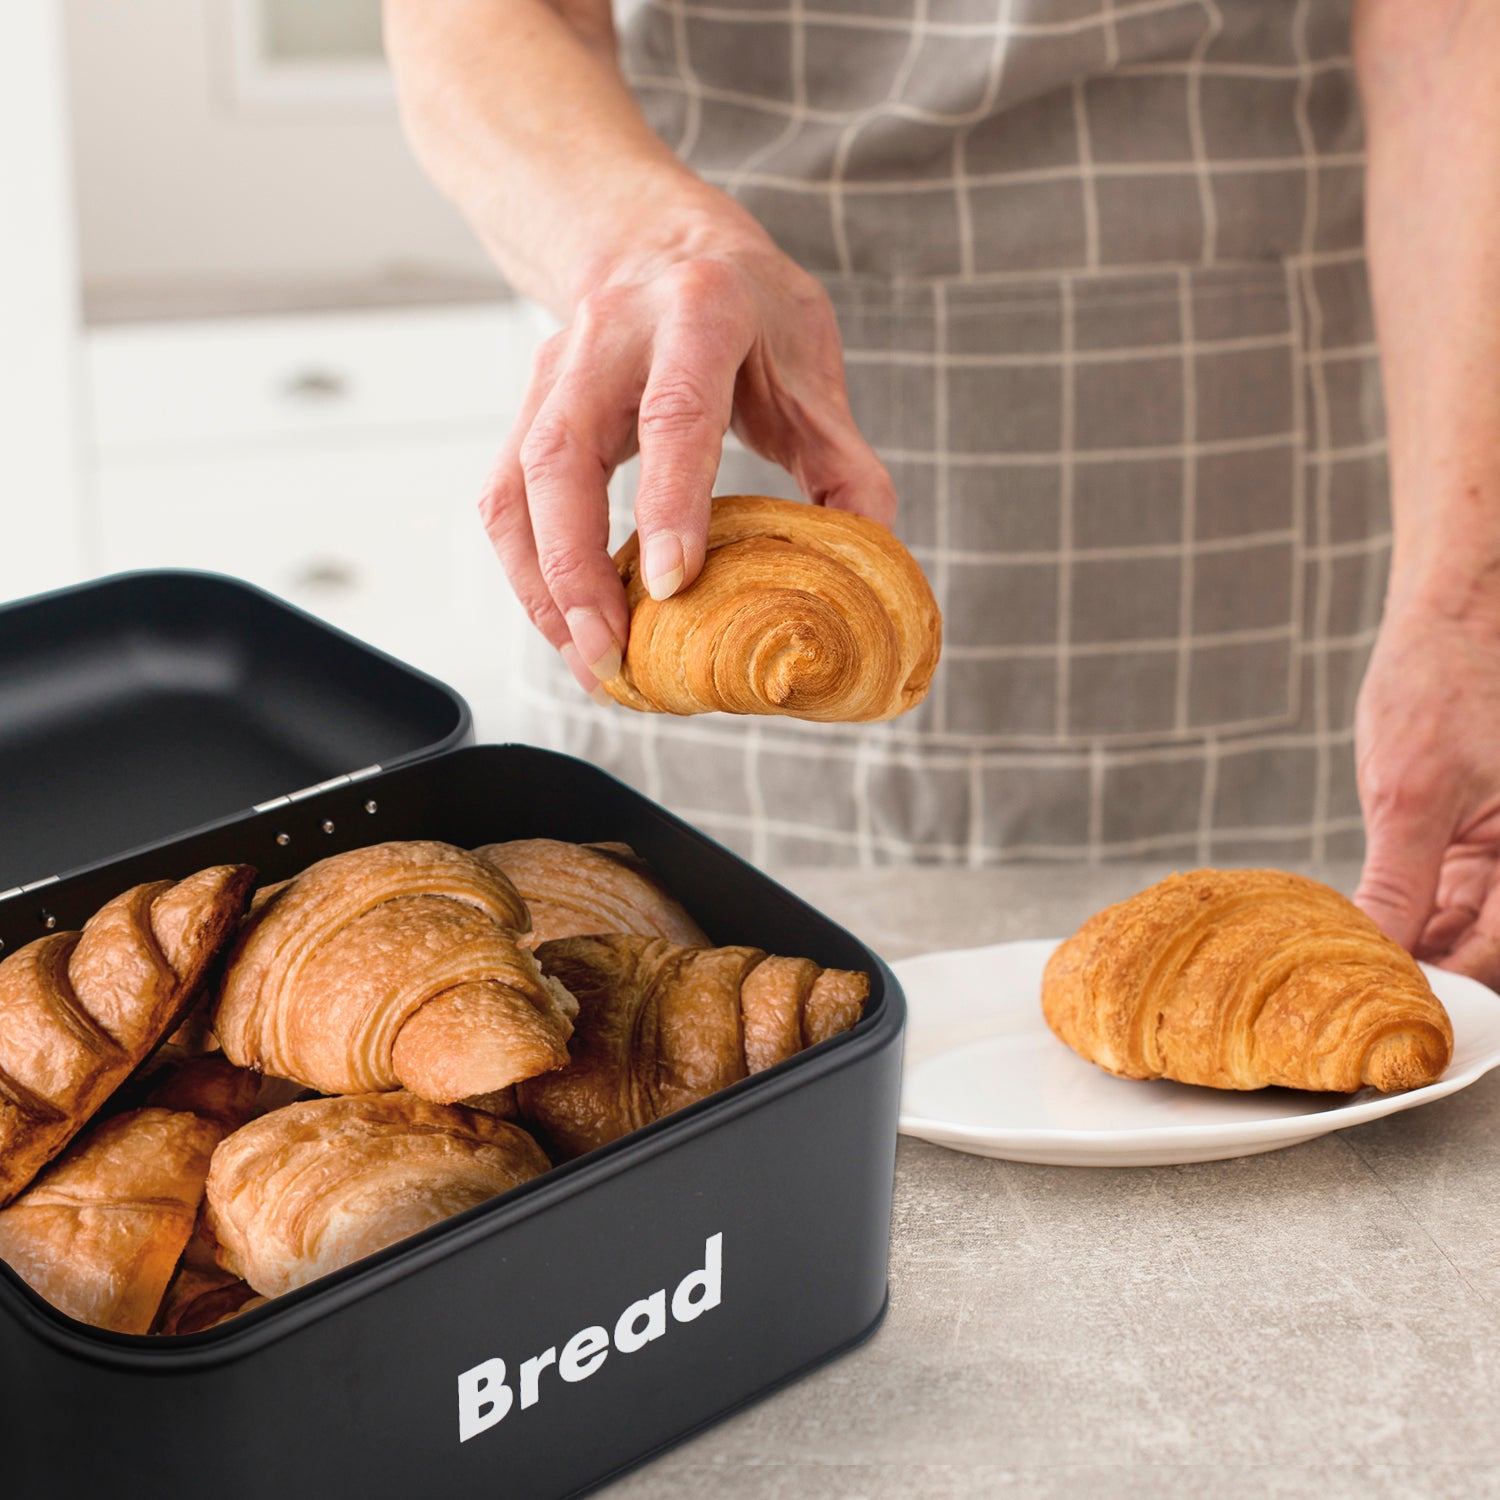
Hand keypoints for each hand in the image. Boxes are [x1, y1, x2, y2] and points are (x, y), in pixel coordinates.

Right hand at [478, 217, 896, 696]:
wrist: (656, 242)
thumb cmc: (744, 308)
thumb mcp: (809, 360)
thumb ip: (842, 455)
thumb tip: (871, 554)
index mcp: (698, 314)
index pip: (674, 413)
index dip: (669, 501)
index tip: (671, 584)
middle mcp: (608, 340)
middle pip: (562, 456)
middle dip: (575, 566)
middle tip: (611, 654)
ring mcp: (552, 376)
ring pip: (516, 487)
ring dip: (544, 587)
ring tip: (590, 664)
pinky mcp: (526, 414)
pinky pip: (505, 504)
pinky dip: (530, 575)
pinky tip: (568, 628)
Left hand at [1353, 601, 1499, 983]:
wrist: (1445, 630)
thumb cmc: (1441, 690)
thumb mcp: (1409, 793)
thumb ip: (1400, 881)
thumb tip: (1376, 952)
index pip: (1498, 950)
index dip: (1450, 986)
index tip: (1389, 1008)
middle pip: (1484, 952)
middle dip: (1429, 977)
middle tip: (1360, 1002)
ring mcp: (1497, 860)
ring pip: (1460, 935)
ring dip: (1411, 955)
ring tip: (1348, 976)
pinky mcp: (1465, 853)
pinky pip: (1441, 906)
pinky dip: (1403, 924)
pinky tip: (1358, 940)